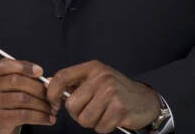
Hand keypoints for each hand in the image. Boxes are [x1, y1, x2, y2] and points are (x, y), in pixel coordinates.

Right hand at [0, 58, 56, 133]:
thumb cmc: (9, 104)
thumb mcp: (13, 88)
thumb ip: (28, 80)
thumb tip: (49, 81)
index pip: (5, 65)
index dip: (24, 66)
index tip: (40, 72)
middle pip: (16, 81)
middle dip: (38, 88)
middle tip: (52, 97)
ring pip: (22, 99)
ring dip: (42, 104)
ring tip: (52, 110)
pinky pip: (23, 115)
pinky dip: (40, 117)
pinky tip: (48, 119)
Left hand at [46, 60, 160, 132]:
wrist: (145, 100)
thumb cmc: (118, 91)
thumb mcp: (97, 79)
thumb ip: (75, 82)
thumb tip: (49, 84)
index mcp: (93, 68)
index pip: (63, 77)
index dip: (52, 92)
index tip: (54, 103)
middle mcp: (102, 77)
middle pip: (72, 104)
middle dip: (77, 114)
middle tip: (89, 111)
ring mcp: (112, 92)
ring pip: (85, 119)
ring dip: (92, 122)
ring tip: (103, 114)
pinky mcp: (120, 109)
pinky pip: (100, 127)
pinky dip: (104, 127)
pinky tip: (112, 118)